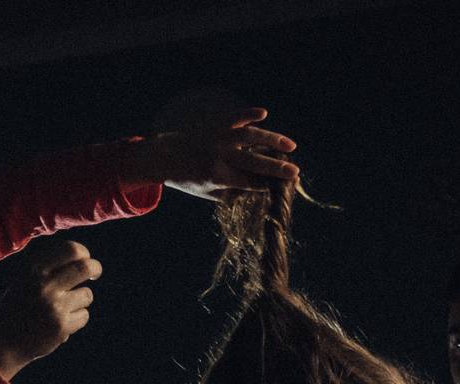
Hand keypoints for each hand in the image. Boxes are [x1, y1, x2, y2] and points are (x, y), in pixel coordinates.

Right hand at [0, 240, 100, 379]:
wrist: (1, 341)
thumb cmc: (16, 307)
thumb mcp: (24, 280)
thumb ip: (48, 268)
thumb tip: (83, 257)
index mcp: (33, 269)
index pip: (70, 250)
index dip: (83, 253)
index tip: (85, 258)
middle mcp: (44, 284)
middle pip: (85, 267)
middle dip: (95, 268)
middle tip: (95, 272)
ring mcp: (54, 306)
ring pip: (87, 295)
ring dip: (80, 300)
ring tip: (63, 308)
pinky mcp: (61, 326)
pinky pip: (84, 316)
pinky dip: (76, 319)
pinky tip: (60, 323)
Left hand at [125, 108, 298, 200]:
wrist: (163, 156)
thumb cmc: (188, 179)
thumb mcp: (207, 193)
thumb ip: (231, 192)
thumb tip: (258, 189)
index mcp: (216, 176)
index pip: (248, 181)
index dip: (267, 184)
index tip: (283, 186)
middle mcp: (219, 155)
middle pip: (254, 162)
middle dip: (276, 168)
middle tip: (295, 172)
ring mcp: (218, 137)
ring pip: (250, 136)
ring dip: (272, 140)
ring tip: (291, 146)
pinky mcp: (216, 124)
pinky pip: (234, 117)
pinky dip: (248, 114)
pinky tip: (263, 113)